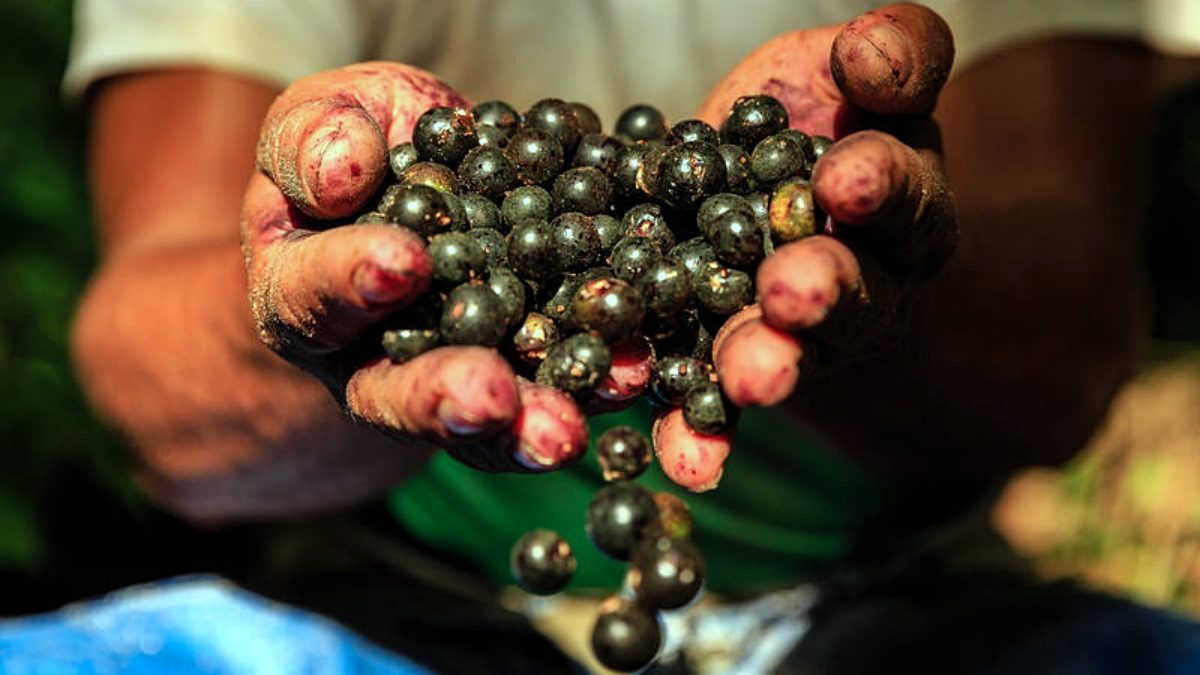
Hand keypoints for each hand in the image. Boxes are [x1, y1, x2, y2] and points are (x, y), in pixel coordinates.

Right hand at [242, 63, 586, 472]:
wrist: (419, 186)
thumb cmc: (358, 146)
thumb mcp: (324, 120)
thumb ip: (316, 137)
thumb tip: (340, 171)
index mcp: (301, 292)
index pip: (314, 294)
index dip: (353, 279)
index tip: (404, 263)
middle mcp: (365, 358)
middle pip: (392, 393)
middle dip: (441, 397)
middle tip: (486, 399)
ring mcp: (445, 379)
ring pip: (477, 424)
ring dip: (523, 427)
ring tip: (564, 432)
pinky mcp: (519, 379)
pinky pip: (547, 397)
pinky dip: (588, 389)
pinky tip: (629, 378)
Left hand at [653, 3, 957, 487]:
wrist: (778, 199)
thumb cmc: (823, 122)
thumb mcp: (855, 75)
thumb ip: (888, 58)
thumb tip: (872, 50)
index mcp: (901, 206)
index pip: (899, 192)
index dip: (879, 185)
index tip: (847, 176)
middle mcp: (865, 282)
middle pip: (853, 290)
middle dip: (823, 289)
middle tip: (793, 290)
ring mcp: (800, 339)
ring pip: (790, 354)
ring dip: (769, 366)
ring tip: (749, 377)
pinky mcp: (734, 371)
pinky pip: (720, 406)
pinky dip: (702, 433)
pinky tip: (685, 459)